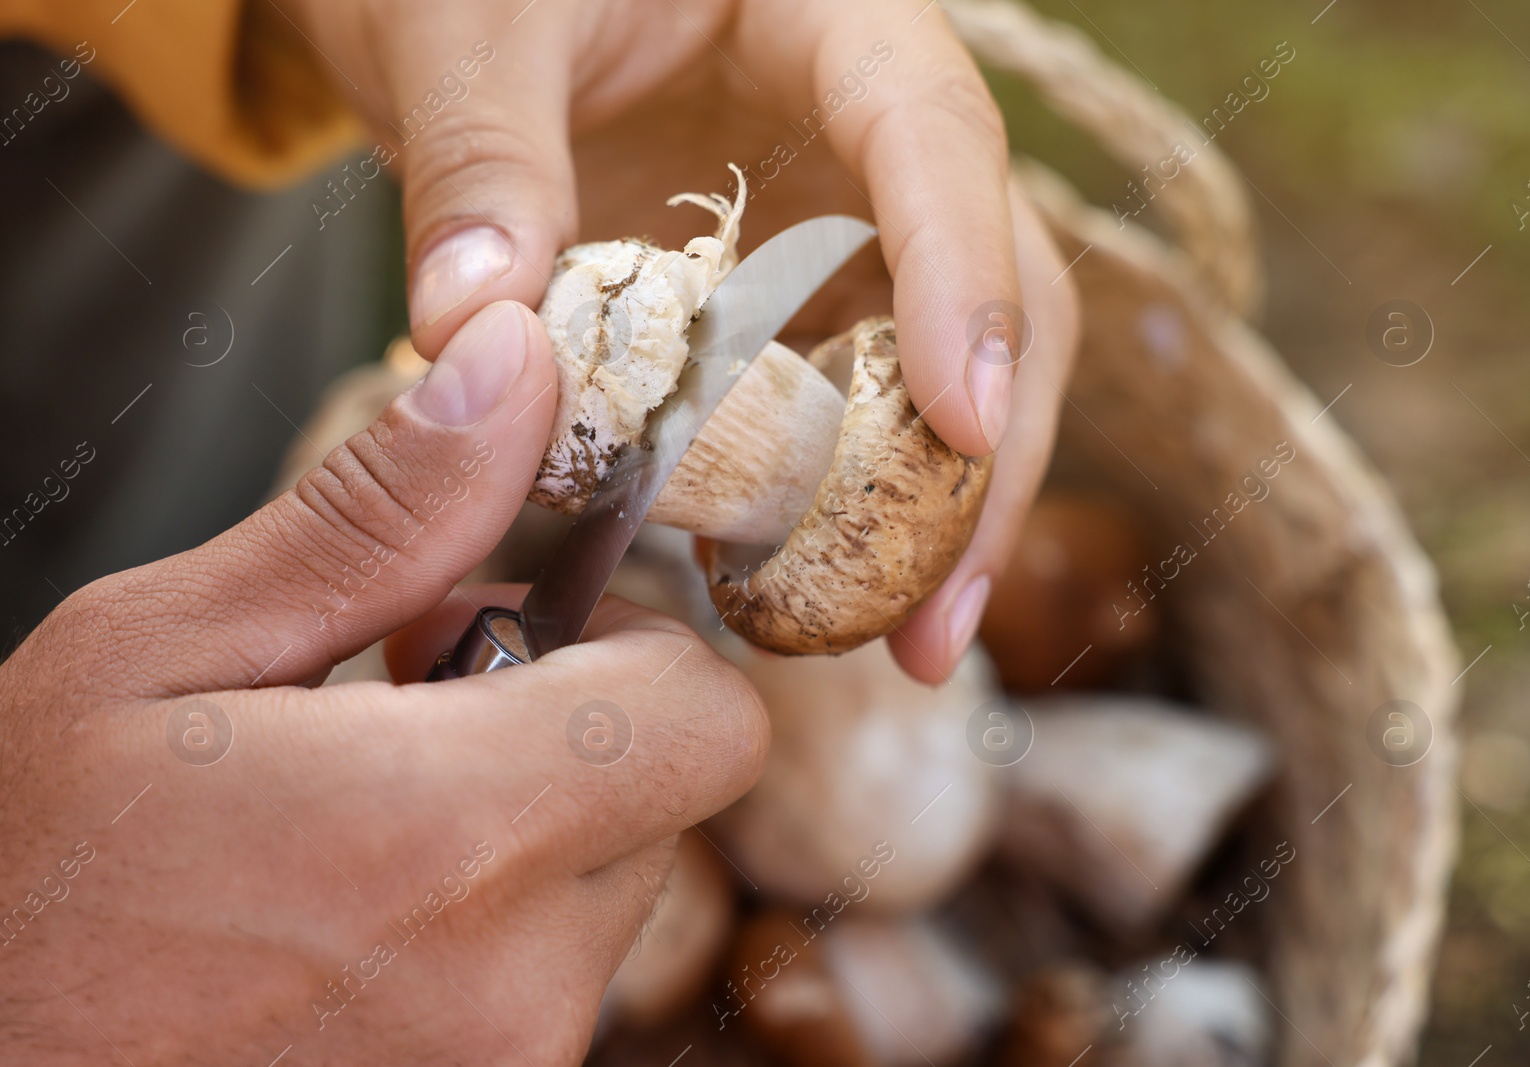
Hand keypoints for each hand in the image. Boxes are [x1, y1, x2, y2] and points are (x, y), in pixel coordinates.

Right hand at [0, 303, 767, 1063]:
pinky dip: (479, 936)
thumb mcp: (157, 655)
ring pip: (601, 896)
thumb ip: (373, 521)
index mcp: (451, 833)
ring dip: (513, 840)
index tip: (502, 633)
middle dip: (562, 733)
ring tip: (348, 834)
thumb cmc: (13, 888)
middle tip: (399, 721)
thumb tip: (514, 371)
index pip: (708, 715)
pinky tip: (344, 923)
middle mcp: (512, 982)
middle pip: (660, 799)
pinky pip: (542, 988)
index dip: (631, 648)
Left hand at [280, 0, 1079, 681]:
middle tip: (939, 616)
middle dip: (984, 452)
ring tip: (907, 642)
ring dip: (932, 506)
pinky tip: (811, 587)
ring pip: (939, 360)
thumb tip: (474, 332)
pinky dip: (836, 497)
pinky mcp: (792, 295)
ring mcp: (841, 219)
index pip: (936, 134)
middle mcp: (867, 125)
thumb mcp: (466, 25)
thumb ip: (480, 162)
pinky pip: (844, 399)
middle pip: (994, 277)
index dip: (966, 276)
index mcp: (831, 11)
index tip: (967, 421)